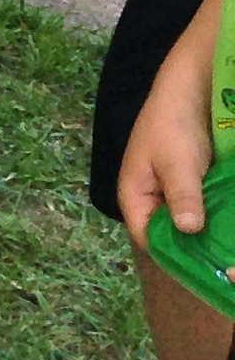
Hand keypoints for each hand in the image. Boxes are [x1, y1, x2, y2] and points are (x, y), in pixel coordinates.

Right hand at [121, 18, 220, 249]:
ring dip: (210, 235)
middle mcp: (153, 202)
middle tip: (224, 260)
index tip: (204, 268)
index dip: (174, 256)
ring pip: (191, 227)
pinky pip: (205, 213)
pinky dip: (218, 220)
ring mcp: (175, 196)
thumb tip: (189, 230)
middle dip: (195, 248)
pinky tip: (232, 225)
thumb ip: (182, 196)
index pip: (149, 239)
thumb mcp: (177, 161)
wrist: (189, 91)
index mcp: (135, 197)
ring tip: (230, 246)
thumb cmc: (173, 125)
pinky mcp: (196, 190)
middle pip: (171, 237)